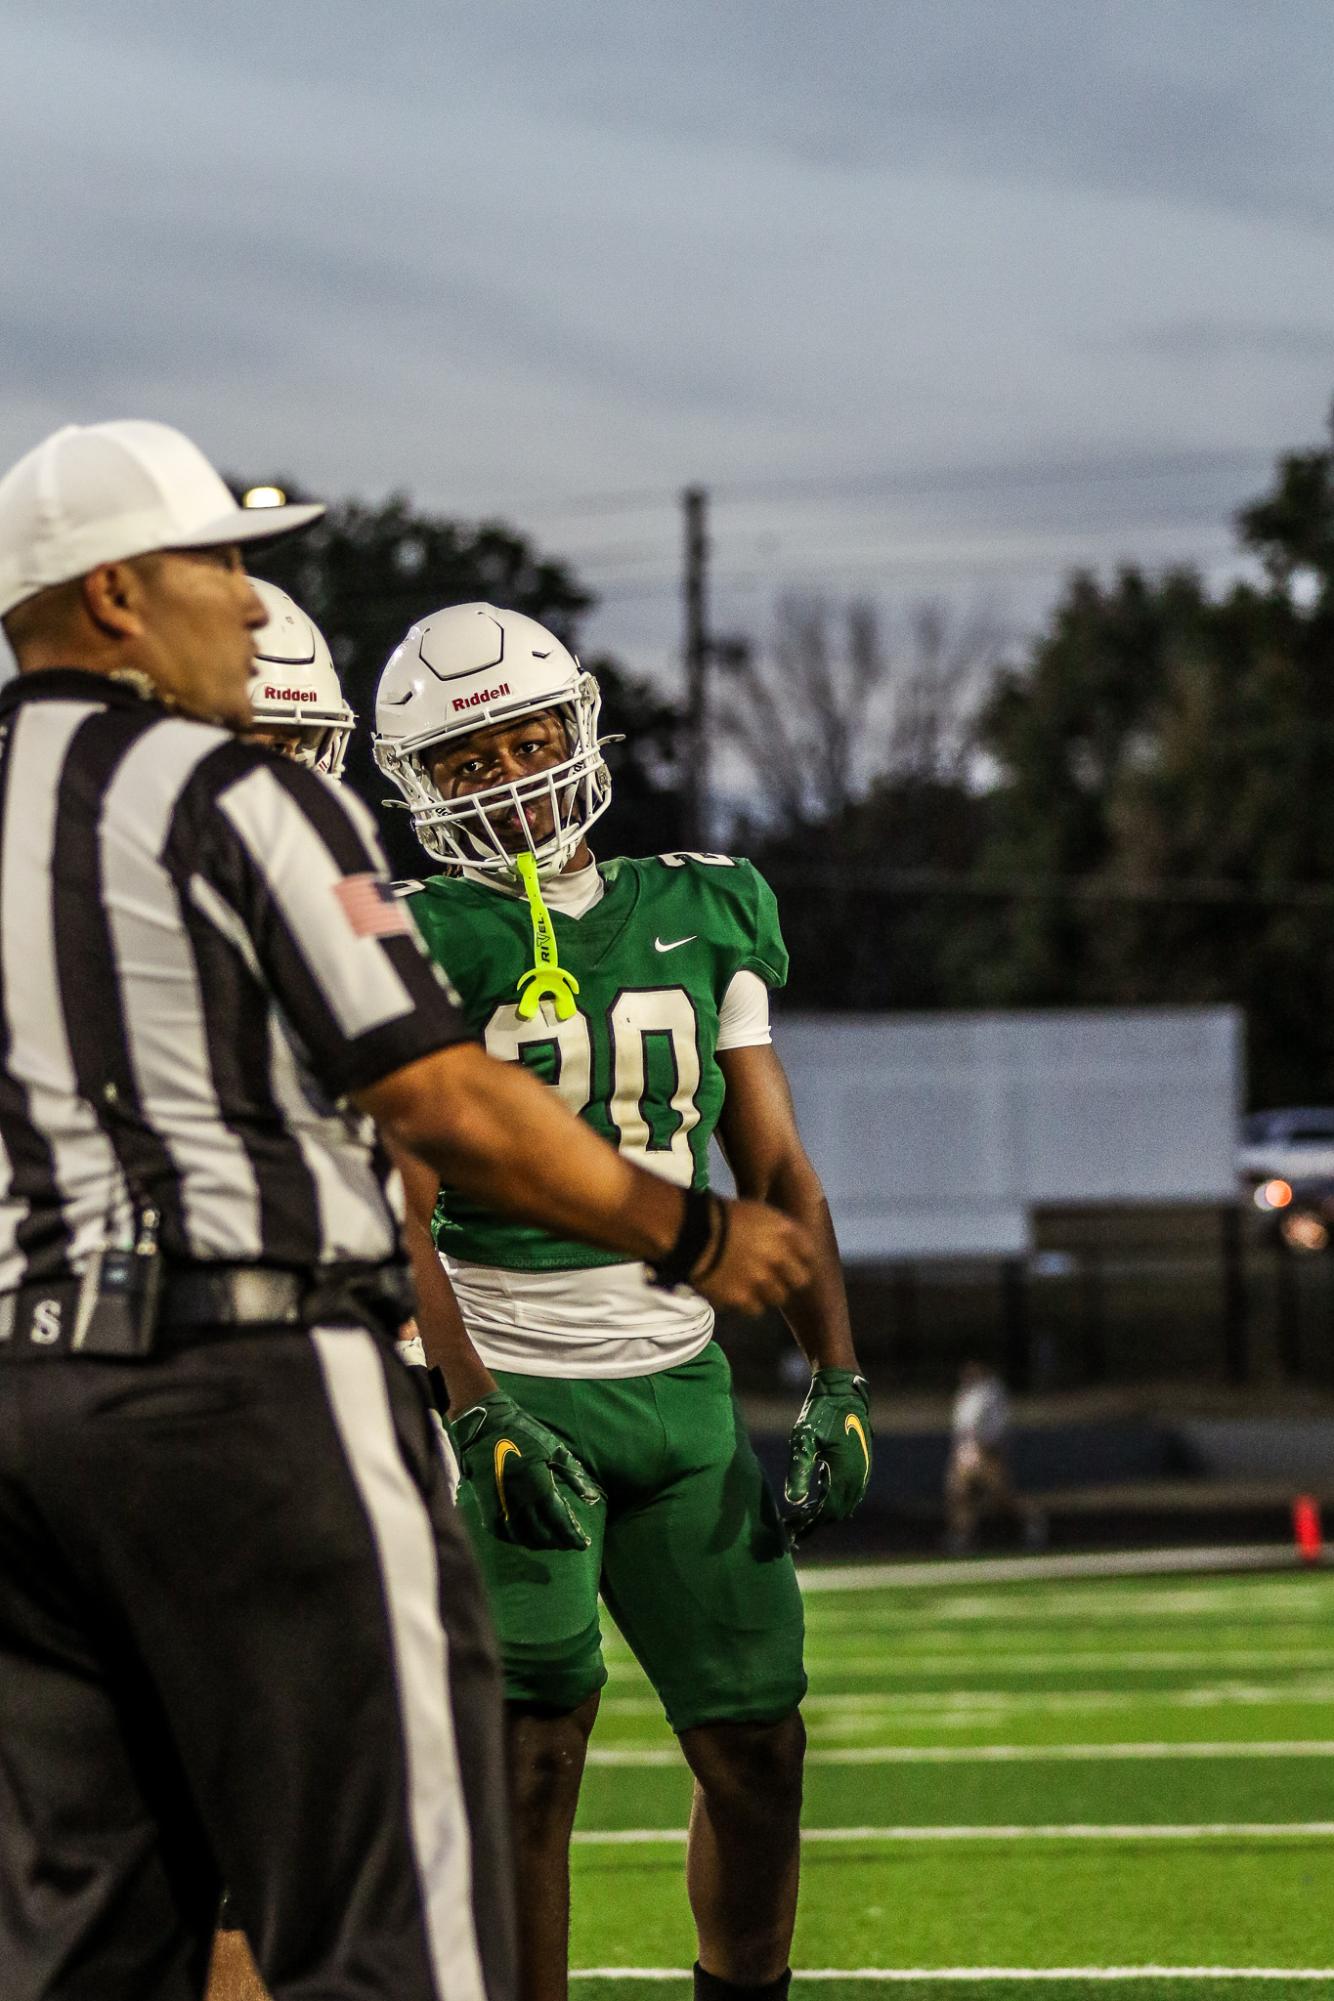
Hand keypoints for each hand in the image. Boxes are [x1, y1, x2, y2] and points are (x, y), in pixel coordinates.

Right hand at [449, 1392, 602, 1551]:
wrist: (486, 1428)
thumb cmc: (525, 1434)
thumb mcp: (554, 1449)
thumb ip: (573, 1476)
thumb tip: (592, 1498)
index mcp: (539, 1488)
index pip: (560, 1522)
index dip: (573, 1536)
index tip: (584, 1544)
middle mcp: (520, 1502)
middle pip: (542, 1535)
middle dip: (559, 1542)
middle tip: (569, 1542)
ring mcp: (501, 1506)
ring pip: (522, 1538)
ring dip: (540, 1544)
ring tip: (551, 1542)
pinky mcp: (487, 1506)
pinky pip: (503, 1533)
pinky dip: (517, 1540)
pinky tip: (526, 1538)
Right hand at [689, 1198, 814, 1315]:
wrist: (690, 1232)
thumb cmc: (720, 1215)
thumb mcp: (756, 1212)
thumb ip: (777, 1231)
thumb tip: (786, 1248)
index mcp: (784, 1230)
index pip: (809, 1251)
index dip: (801, 1258)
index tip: (793, 1261)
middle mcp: (779, 1256)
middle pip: (800, 1279)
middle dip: (790, 1279)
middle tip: (776, 1278)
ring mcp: (762, 1280)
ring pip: (778, 1297)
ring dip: (768, 1293)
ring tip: (752, 1287)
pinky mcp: (743, 1298)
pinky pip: (756, 1309)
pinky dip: (747, 1303)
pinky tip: (736, 1293)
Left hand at [783, 1368, 871, 1544]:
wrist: (843, 1391)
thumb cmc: (820, 1413)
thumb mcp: (804, 1440)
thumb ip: (799, 1471)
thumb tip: (794, 1502)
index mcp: (845, 1474)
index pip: (826, 1512)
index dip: (808, 1524)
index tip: (789, 1530)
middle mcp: (858, 1477)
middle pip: (837, 1513)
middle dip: (815, 1523)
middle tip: (792, 1529)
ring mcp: (863, 1472)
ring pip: (845, 1504)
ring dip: (825, 1513)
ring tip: (802, 1518)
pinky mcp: (863, 1466)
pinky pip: (850, 1493)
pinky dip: (834, 1501)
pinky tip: (817, 1497)